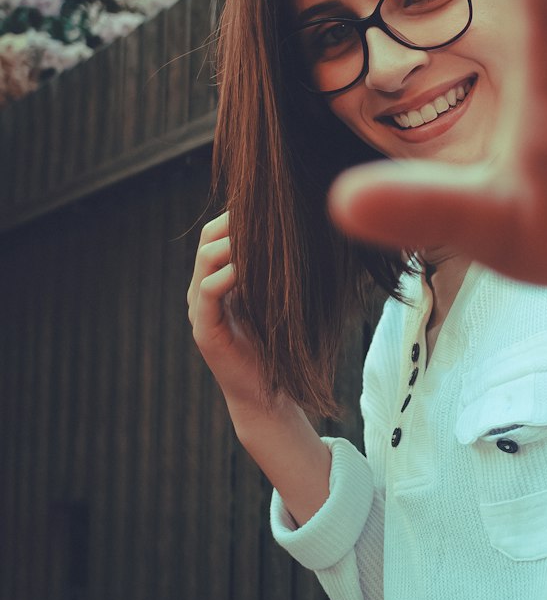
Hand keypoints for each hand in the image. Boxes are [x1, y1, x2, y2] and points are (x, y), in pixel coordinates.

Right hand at [187, 209, 269, 413]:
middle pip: (208, 239)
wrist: (266, 392)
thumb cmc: (275, 343)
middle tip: (267, 219)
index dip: (236, 216)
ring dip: (235, 245)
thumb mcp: (273, 297)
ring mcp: (199, 309)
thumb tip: (295, 234)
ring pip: (206, 258)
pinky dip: (229, 275)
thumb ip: (271, 270)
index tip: (269, 207)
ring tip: (261, 243)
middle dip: (234, 224)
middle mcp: (202, 290)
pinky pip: (209, 290)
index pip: (215, 233)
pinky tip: (249, 271)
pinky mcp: (204, 330)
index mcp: (216, 279)